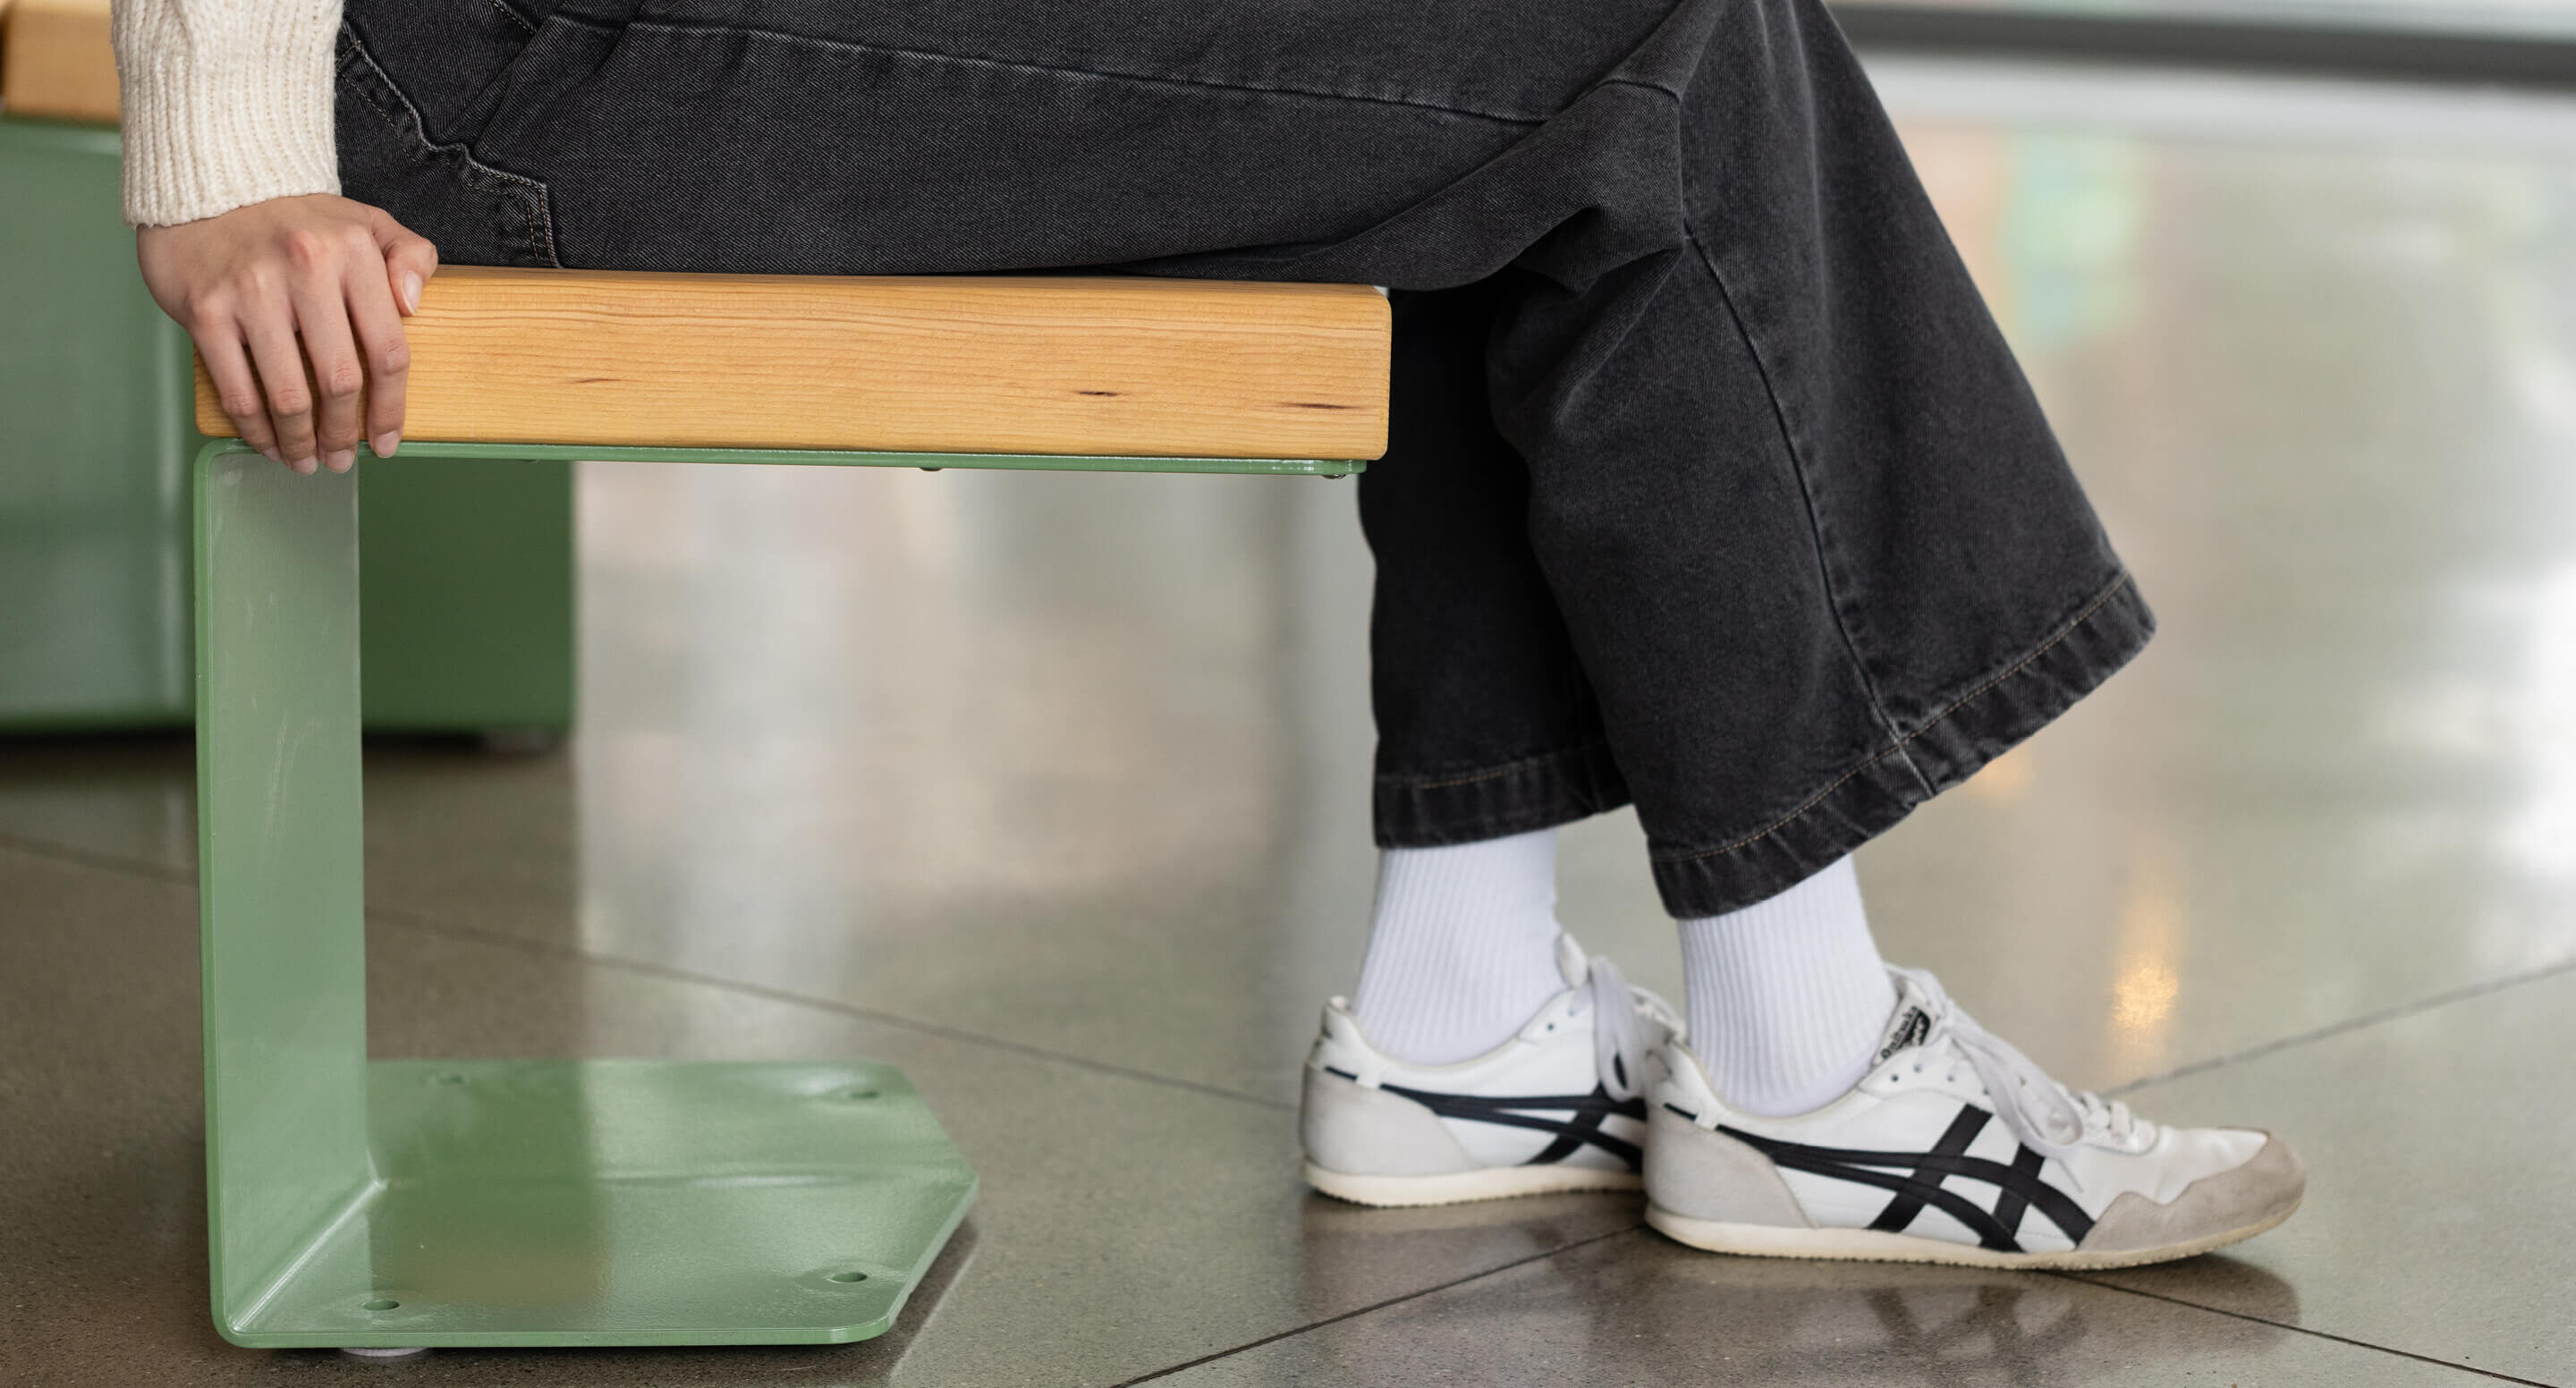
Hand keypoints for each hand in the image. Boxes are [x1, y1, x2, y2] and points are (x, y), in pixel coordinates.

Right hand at [137, 195, 439, 473]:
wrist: (209, 179)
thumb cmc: (297, 217)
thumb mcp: (367, 221)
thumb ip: (410, 257)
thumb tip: (415, 305)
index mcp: (353, 252)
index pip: (388, 349)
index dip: (391, 407)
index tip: (386, 441)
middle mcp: (304, 269)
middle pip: (339, 380)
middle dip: (343, 433)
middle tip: (343, 458)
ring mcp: (251, 291)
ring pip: (286, 394)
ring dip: (300, 441)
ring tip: (307, 461)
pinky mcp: (205, 310)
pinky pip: (237, 388)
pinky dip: (255, 429)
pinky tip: (268, 444)